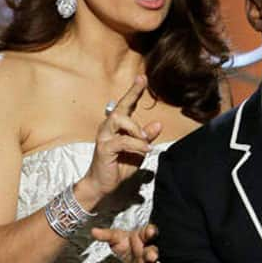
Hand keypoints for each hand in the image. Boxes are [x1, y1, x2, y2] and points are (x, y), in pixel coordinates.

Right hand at [77, 75, 162, 209]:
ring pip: (119, 120)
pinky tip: (146, 150)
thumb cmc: (119, 166)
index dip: (133, 91)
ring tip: (146, 140)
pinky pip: (122, 141)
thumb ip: (147, 137)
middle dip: (131, 95)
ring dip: (136, 128)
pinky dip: (136, 144)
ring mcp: (104, 137)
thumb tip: (158, 123)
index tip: (142, 78)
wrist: (103, 185)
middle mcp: (108, 127)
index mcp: (117, 126)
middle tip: (143, 85)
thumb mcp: (139, 150)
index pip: (125, 105)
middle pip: (119, 107)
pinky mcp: (104, 148)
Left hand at [91, 224, 165, 262]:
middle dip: (152, 254)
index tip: (150, 232)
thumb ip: (106, 235)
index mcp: (143, 237)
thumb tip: (94, 232)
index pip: (148, 232)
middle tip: (152, 256)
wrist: (129, 253)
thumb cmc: (126, 243)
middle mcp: (148, 250)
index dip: (150, 231)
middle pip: (152, 251)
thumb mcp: (115, 237)